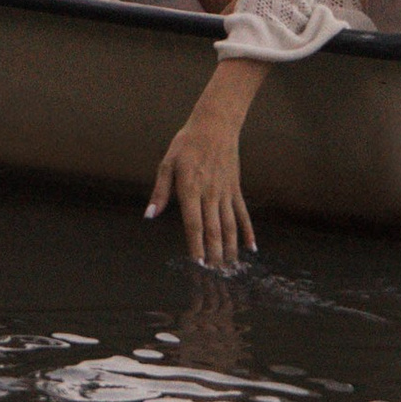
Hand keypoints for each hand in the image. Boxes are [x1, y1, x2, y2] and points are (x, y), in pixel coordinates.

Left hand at [146, 105, 256, 270]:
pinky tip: (250, 249)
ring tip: (230, 269)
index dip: (196, 247)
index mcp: (190, 188)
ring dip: (230, 249)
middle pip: (214, 230)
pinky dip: (247, 232)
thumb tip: (150, 215)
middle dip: (214, 256)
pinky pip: (242, 214)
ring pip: (230, 226)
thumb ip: (160, 191)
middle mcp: (210, 194)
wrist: (215, 124)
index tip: (198, 266)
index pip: (194, 224)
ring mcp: (225, 192)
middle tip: (215, 277)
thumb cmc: (187, 143)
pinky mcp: (235, 189)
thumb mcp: (167, 163)